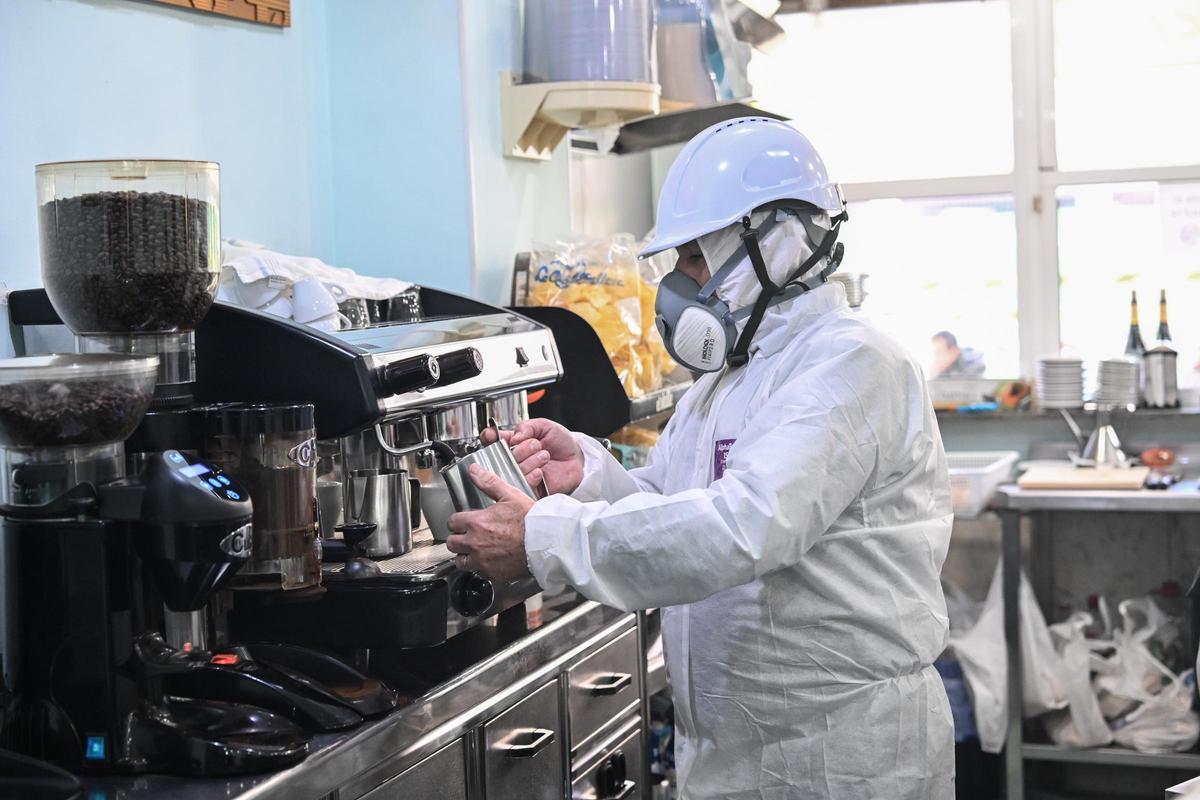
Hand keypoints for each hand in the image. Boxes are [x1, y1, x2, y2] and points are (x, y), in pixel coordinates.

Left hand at [445, 464, 535, 581]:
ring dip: (465, 556)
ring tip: (475, 551)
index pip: (452, 522)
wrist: (546, 542)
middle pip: (452, 543)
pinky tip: (491, 560)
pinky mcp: (491, 574)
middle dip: (457, 539)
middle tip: (467, 536)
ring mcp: (482, 560)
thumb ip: (489, 483)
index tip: (463, 522)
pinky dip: (481, 567)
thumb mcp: (510, 495)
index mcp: (476, 522)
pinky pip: (478, 572)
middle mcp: (475, 543)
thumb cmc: (531, 520)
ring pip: (460, 561)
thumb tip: (474, 470)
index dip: (457, 521)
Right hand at [481, 418, 583, 496]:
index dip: (490, 437)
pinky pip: (522, 484)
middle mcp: (514, 458)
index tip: (494, 436)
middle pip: (502, 455)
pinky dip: (530, 476)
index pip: (491, 439)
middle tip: (536, 444)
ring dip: (529, 460)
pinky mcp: (529, 487)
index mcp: (514, 441)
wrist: (578, 459)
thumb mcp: (544, 426)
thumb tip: (514, 436)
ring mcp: (520, 473)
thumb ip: (527, 426)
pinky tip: (540, 471)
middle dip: (521, 448)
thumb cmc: (561, 442)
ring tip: (544, 455)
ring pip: (513, 468)